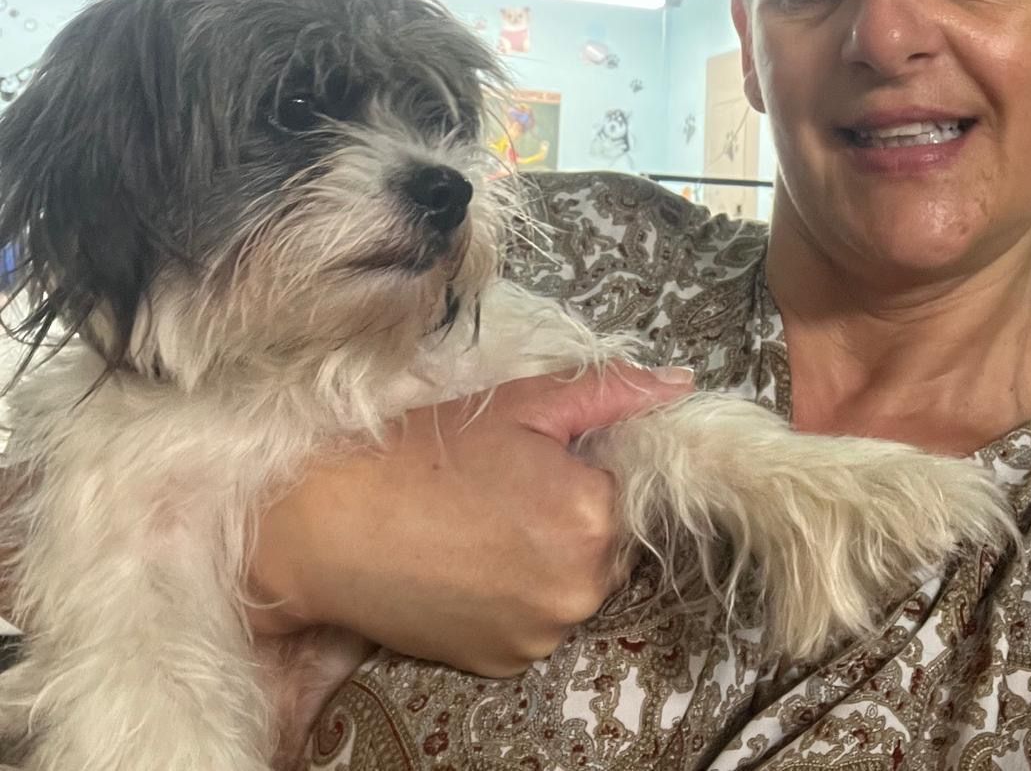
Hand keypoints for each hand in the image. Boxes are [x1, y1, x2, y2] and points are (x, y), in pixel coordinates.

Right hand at [247, 363, 693, 676]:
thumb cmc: (422, 453)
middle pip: (605, 543)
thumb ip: (610, 391)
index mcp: (592, 515)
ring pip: (571, 584)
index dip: (584, 469)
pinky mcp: (505, 665)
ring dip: (544, 559)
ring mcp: (542, 635)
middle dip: (569, 515)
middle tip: (502, 486)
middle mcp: (579, 588)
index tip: (535, 459)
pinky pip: (535, 622)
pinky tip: (467, 564)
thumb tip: (680, 386)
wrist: (329, 523)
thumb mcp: (522, 403)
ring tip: (478, 525)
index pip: (626, 489)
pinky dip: (514, 597)